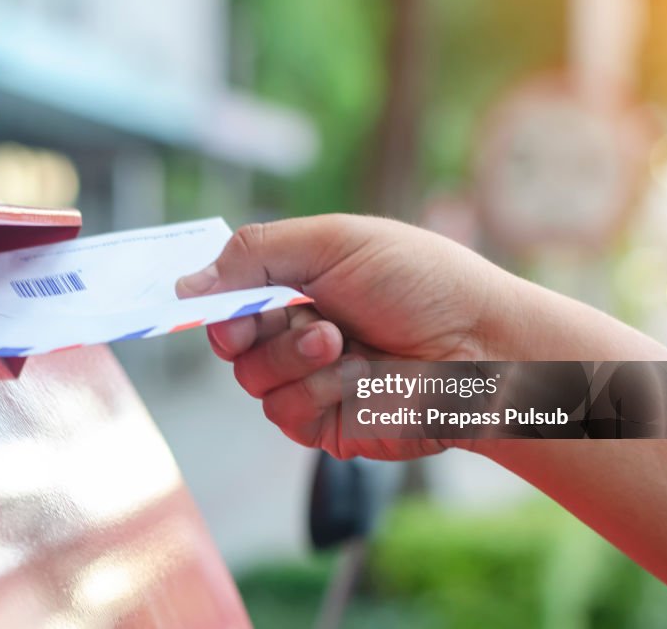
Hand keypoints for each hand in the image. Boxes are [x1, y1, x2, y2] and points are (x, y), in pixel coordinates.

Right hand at [175, 214, 521, 459]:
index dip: (213, 299)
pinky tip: (361, 375)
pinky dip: (317, 390)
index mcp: (300, 284)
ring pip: (251, 379)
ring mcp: (310, 380)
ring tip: (340, 340)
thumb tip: (186, 283)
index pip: (230, 294)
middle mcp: (298, 333)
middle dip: (252, 329)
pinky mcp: (326, 424)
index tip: (203, 299)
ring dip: (294, 357)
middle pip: (229, 340)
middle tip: (293, 316)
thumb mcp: (335, 242)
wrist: (480, 346)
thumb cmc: (421, 282)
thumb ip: (256, 254)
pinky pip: (283, 412)